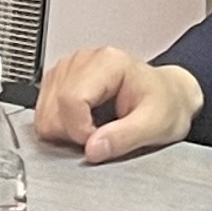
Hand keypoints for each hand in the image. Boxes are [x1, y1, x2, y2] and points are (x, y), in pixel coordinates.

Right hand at [32, 47, 202, 163]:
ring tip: (95, 129)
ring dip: (64, 132)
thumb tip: (92, 150)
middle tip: (101, 137)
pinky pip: (43, 113)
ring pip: (43, 113)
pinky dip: (60, 128)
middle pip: (53, 108)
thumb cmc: (164, 104)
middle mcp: (83, 60)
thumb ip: (124, 138)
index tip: (100, 141)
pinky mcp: (59, 82)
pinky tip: (84, 124)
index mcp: (107, 63)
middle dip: (72, 134)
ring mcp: (68, 69)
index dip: (80, 130)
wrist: (168, 96)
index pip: (70, 100)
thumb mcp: (155, 125)